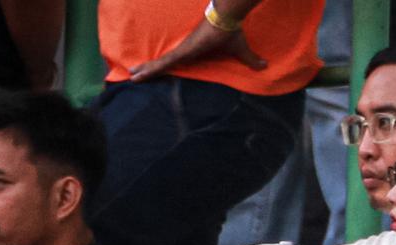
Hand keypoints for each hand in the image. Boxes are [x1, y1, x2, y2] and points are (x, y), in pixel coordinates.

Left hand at [129, 27, 265, 81]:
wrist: (227, 17)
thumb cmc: (231, 31)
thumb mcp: (241, 50)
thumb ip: (250, 59)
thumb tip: (264, 65)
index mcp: (194, 50)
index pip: (175, 60)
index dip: (163, 66)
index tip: (151, 70)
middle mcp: (185, 50)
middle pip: (164, 62)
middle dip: (148, 68)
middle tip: (133, 75)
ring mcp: (183, 50)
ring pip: (161, 63)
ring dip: (146, 70)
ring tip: (131, 76)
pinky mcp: (184, 51)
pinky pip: (166, 63)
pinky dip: (153, 68)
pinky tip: (141, 73)